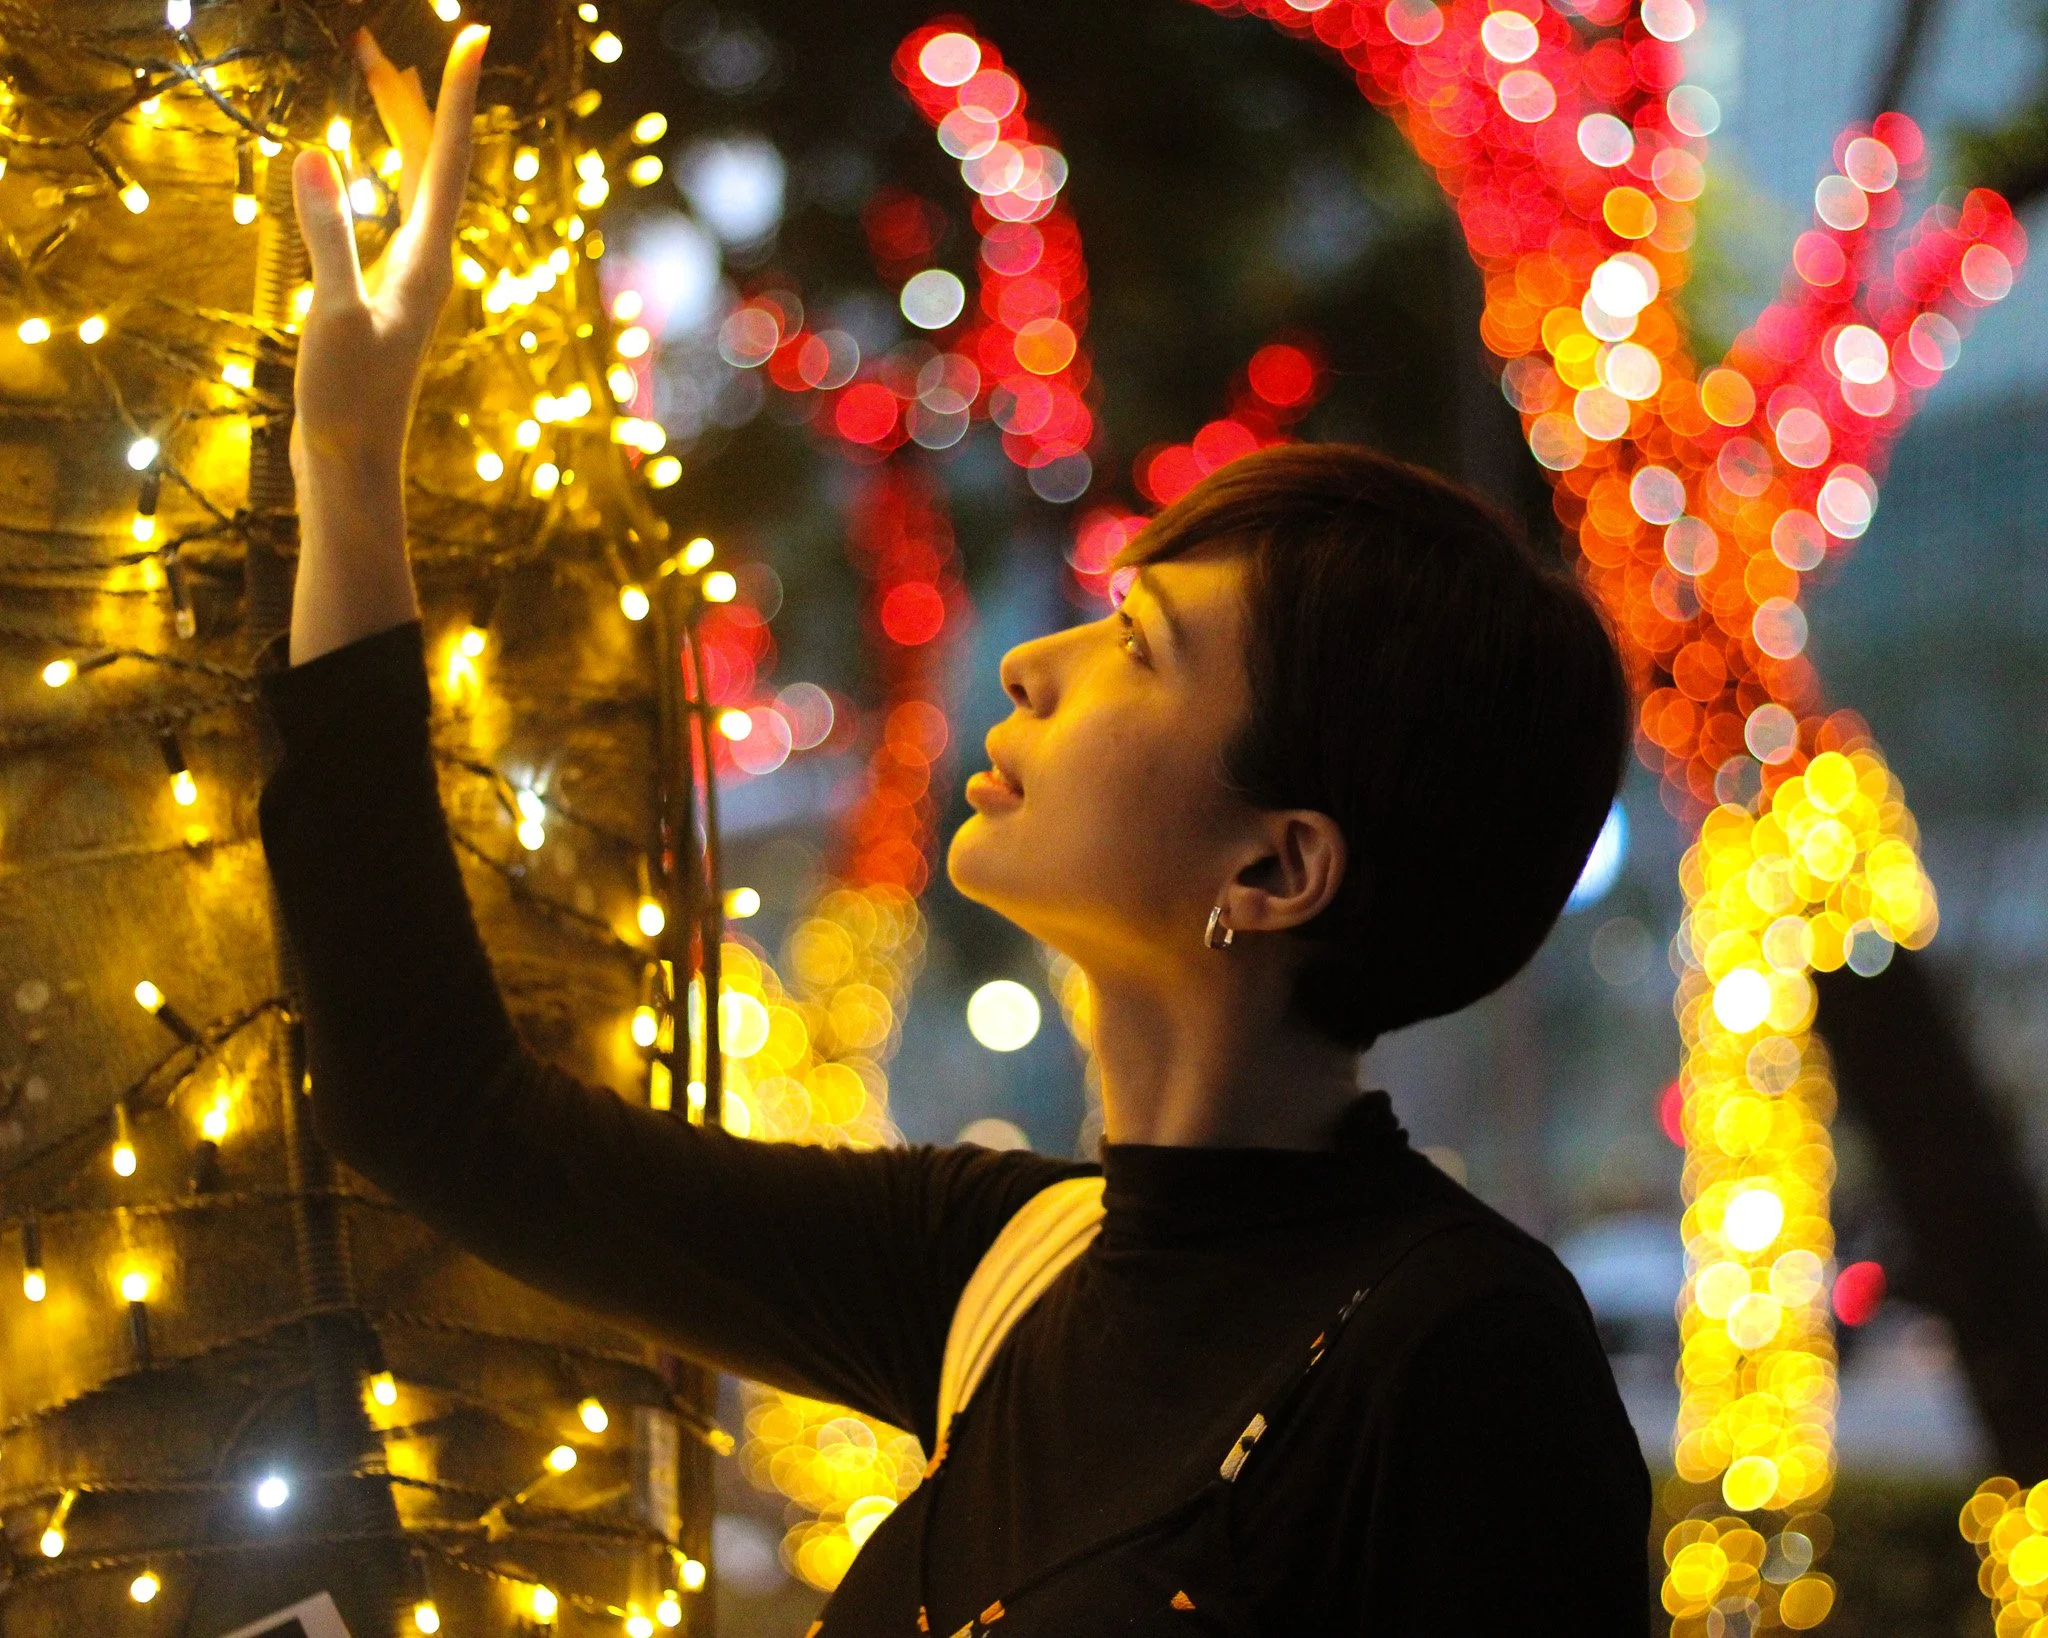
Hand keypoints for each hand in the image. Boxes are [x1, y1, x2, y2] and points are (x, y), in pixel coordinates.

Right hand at [289, 23, 487, 478]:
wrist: (352, 470)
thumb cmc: (347, 403)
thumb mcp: (330, 313)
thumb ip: (326, 235)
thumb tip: (317, 155)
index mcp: (426, 262)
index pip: (445, 160)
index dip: (452, 94)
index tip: (471, 35)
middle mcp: (428, 266)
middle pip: (429, 163)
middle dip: (407, 97)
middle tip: (368, 40)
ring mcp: (409, 283)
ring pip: (411, 186)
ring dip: (395, 128)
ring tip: (371, 75)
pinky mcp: (385, 300)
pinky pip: (391, 213)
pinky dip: (378, 173)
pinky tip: (364, 170)